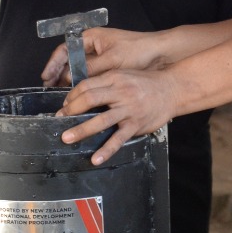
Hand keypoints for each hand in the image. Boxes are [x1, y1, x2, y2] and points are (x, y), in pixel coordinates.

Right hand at [40, 27, 163, 85]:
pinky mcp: (105, 71)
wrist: (161, 56)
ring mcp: (98, 59)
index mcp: (91, 37)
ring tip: (60, 96)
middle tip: (48, 88)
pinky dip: (81, 87)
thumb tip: (70, 79)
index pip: (65, 48)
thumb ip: (90, 69)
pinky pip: (88, 78)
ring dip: (68, 83)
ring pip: (76, 71)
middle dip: (58, 74)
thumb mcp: (112, 60)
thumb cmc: (139, 51)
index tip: (47, 76)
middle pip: (68, 60)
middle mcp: (92, 47)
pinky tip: (76, 98)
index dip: (53, 63)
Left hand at [58, 68, 179, 165]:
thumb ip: (106, 82)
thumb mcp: (124, 75)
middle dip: (71, 111)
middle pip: (89, 99)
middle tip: (59, 120)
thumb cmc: (147, 82)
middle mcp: (120, 92)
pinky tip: (96, 158)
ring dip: (81, 130)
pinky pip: (118, 139)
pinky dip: (106, 150)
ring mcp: (128, 109)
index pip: (86, 85)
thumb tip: (83, 94)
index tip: (65, 105)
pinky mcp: (136, 124)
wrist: (172, 89)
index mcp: (114, 78)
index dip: (72, 96)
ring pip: (101, 120)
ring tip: (67, 138)